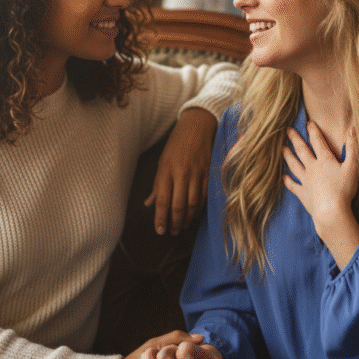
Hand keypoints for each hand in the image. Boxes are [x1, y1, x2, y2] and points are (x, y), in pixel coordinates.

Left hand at [144, 108, 216, 234]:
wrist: (197, 125)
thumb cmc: (177, 144)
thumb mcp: (162, 161)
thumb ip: (157, 184)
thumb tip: (149, 204)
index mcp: (166, 169)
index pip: (162, 200)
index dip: (160, 218)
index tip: (160, 231)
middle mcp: (181, 173)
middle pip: (178, 205)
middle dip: (175, 222)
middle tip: (172, 232)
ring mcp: (196, 173)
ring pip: (192, 203)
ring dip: (187, 219)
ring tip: (182, 226)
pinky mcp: (208, 173)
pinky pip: (204, 196)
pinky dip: (199, 209)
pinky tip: (195, 215)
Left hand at [283, 122, 358, 267]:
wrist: (331, 212)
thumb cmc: (344, 190)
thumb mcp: (352, 167)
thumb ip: (352, 148)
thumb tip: (352, 129)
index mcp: (324, 160)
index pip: (317, 141)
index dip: (313, 131)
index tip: (308, 122)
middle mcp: (312, 168)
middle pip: (301, 150)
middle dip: (295, 139)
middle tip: (287, 130)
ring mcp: (305, 181)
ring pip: (294, 165)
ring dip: (288, 156)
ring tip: (282, 148)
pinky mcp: (303, 193)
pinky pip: (293, 185)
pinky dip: (288, 181)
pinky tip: (283, 177)